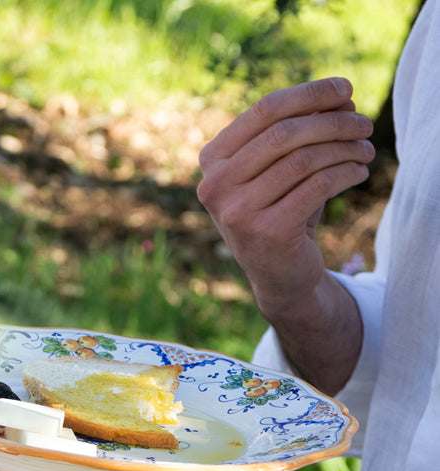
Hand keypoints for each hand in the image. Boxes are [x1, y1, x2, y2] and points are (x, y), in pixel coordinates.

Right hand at [196, 77, 373, 320]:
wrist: (278, 273)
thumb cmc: (282, 208)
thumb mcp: (282, 167)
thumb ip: (302, 130)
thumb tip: (342, 98)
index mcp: (212, 160)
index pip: (264, 109)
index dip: (310, 93)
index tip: (347, 88)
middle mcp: (215, 185)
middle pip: (286, 132)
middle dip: (334, 122)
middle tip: (365, 124)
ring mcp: (237, 211)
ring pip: (304, 159)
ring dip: (345, 148)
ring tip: (366, 150)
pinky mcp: (265, 232)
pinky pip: (317, 186)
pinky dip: (346, 173)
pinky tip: (360, 172)